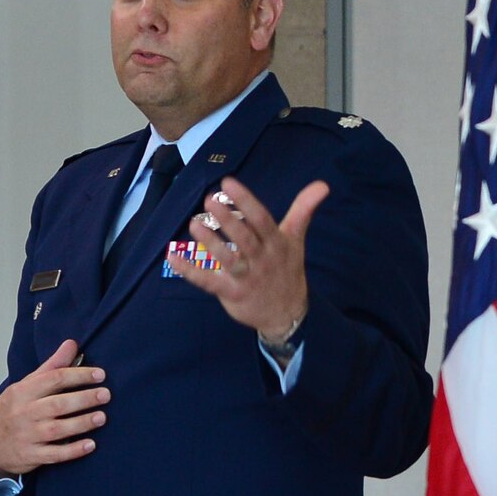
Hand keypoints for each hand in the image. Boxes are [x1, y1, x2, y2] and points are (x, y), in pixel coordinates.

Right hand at [0, 339, 108, 478]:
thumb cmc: (13, 408)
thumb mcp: (27, 385)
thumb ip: (52, 366)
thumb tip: (72, 343)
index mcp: (23, 392)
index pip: (54, 379)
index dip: (79, 375)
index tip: (100, 375)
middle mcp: (24, 413)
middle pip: (57, 404)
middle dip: (84, 399)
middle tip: (106, 394)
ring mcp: (26, 436)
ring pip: (57, 429)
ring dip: (82, 423)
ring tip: (102, 417)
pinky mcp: (30, 456)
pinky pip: (54, 454)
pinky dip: (73, 451)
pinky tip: (91, 445)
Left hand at [173, 176, 329, 342]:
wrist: (288, 313)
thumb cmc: (287, 269)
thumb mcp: (296, 239)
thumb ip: (303, 209)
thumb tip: (322, 184)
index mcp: (277, 243)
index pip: (262, 218)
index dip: (246, 201)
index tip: (228, 182)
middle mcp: (262, 259)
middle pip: (245, 237)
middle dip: (228, 219)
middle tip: (210, 200)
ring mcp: (247, 278)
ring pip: (228, 259)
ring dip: (210, 242)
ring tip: (194, 224)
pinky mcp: (232, 294)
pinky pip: (209, 282)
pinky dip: (190, 271)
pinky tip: (173, 257)